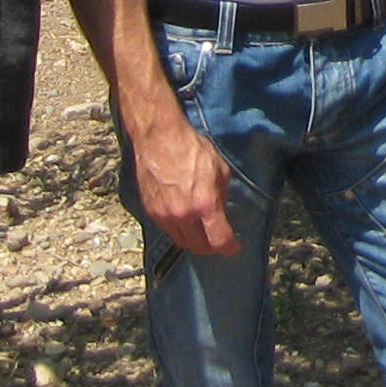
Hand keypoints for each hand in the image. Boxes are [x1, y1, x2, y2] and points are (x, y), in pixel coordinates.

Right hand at [130, 113, 240, 256]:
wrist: (159, 139)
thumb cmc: (191, 148)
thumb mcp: (219, 168)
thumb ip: (222, 193)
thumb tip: (221, 209)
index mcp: (205, 204)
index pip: (219, 239)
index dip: (229, 247)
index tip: (234, 248)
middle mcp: (184, 215)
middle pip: (199, 246)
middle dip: (211, 247)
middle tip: (218, 242)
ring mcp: (165, 215)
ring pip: (182, 241)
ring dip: (194, 241)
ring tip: (202, 235)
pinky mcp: (151, 212)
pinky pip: (167, 230)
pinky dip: (179, 231)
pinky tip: (185, 222)